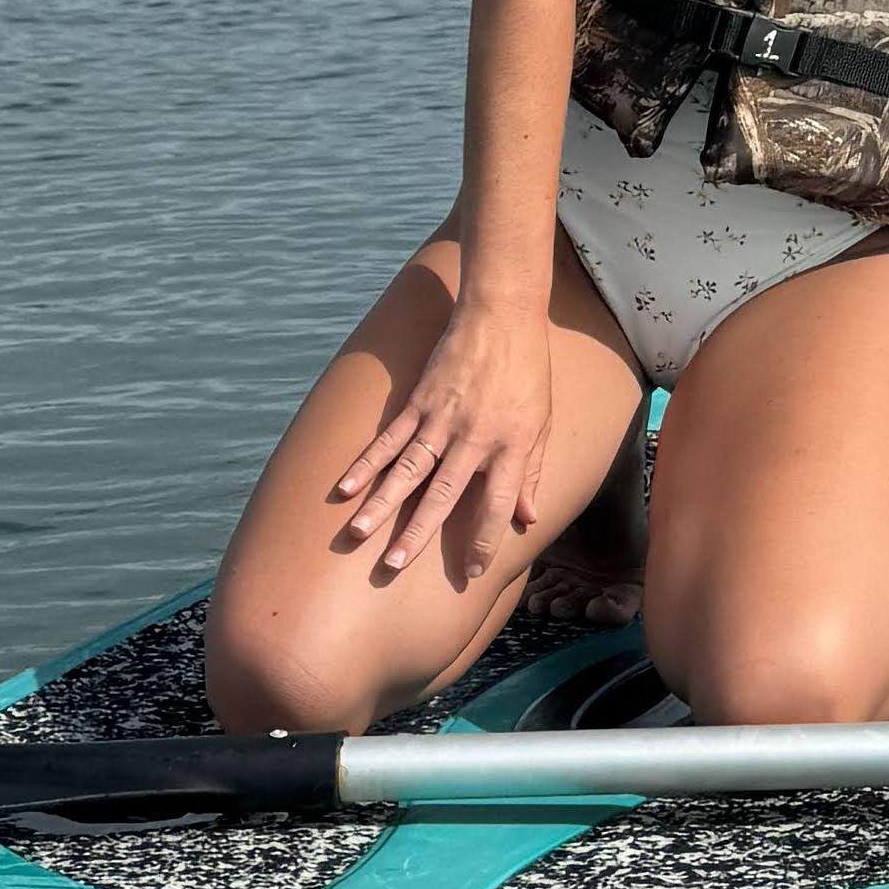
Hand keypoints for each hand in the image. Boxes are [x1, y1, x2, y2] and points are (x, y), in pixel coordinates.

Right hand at [324, 289, 561, 593]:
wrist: (502, 315)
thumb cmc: (528, 372)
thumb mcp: (543, 423)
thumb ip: (533, 473)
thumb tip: (528, 519)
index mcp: (512, 446)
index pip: (497, 505)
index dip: (483, 541)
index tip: (470, 573)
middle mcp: (475, 437)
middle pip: (443, 494)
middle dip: (417, 534)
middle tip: (393, 567)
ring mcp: (443, 418)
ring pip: (407, 469)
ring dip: (381, 504)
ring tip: (358, 535)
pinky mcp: (420, 400)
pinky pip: (389, 438)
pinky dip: (366, 463)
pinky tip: (345, 487)